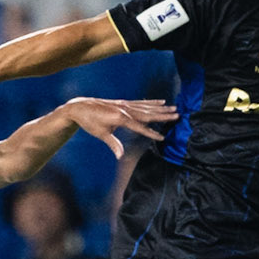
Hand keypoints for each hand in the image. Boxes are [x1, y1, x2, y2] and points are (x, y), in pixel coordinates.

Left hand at [60, 97, 177, 156]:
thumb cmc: (89, 122)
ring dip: (161, 108)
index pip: (140, 127)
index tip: (163, 137)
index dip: (151, 133)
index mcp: (120, 118)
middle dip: (163, 115)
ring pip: (147, 107)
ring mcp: (125, 104)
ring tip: (174, 108)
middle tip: (177, 115)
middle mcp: (125, 109)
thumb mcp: (100, 134)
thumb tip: (120, 156)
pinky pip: (141, 102)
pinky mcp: (123, 102)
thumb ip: (113, 144)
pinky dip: (151, 102)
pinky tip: (161, 101)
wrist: (80, 107)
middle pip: (148, 113)